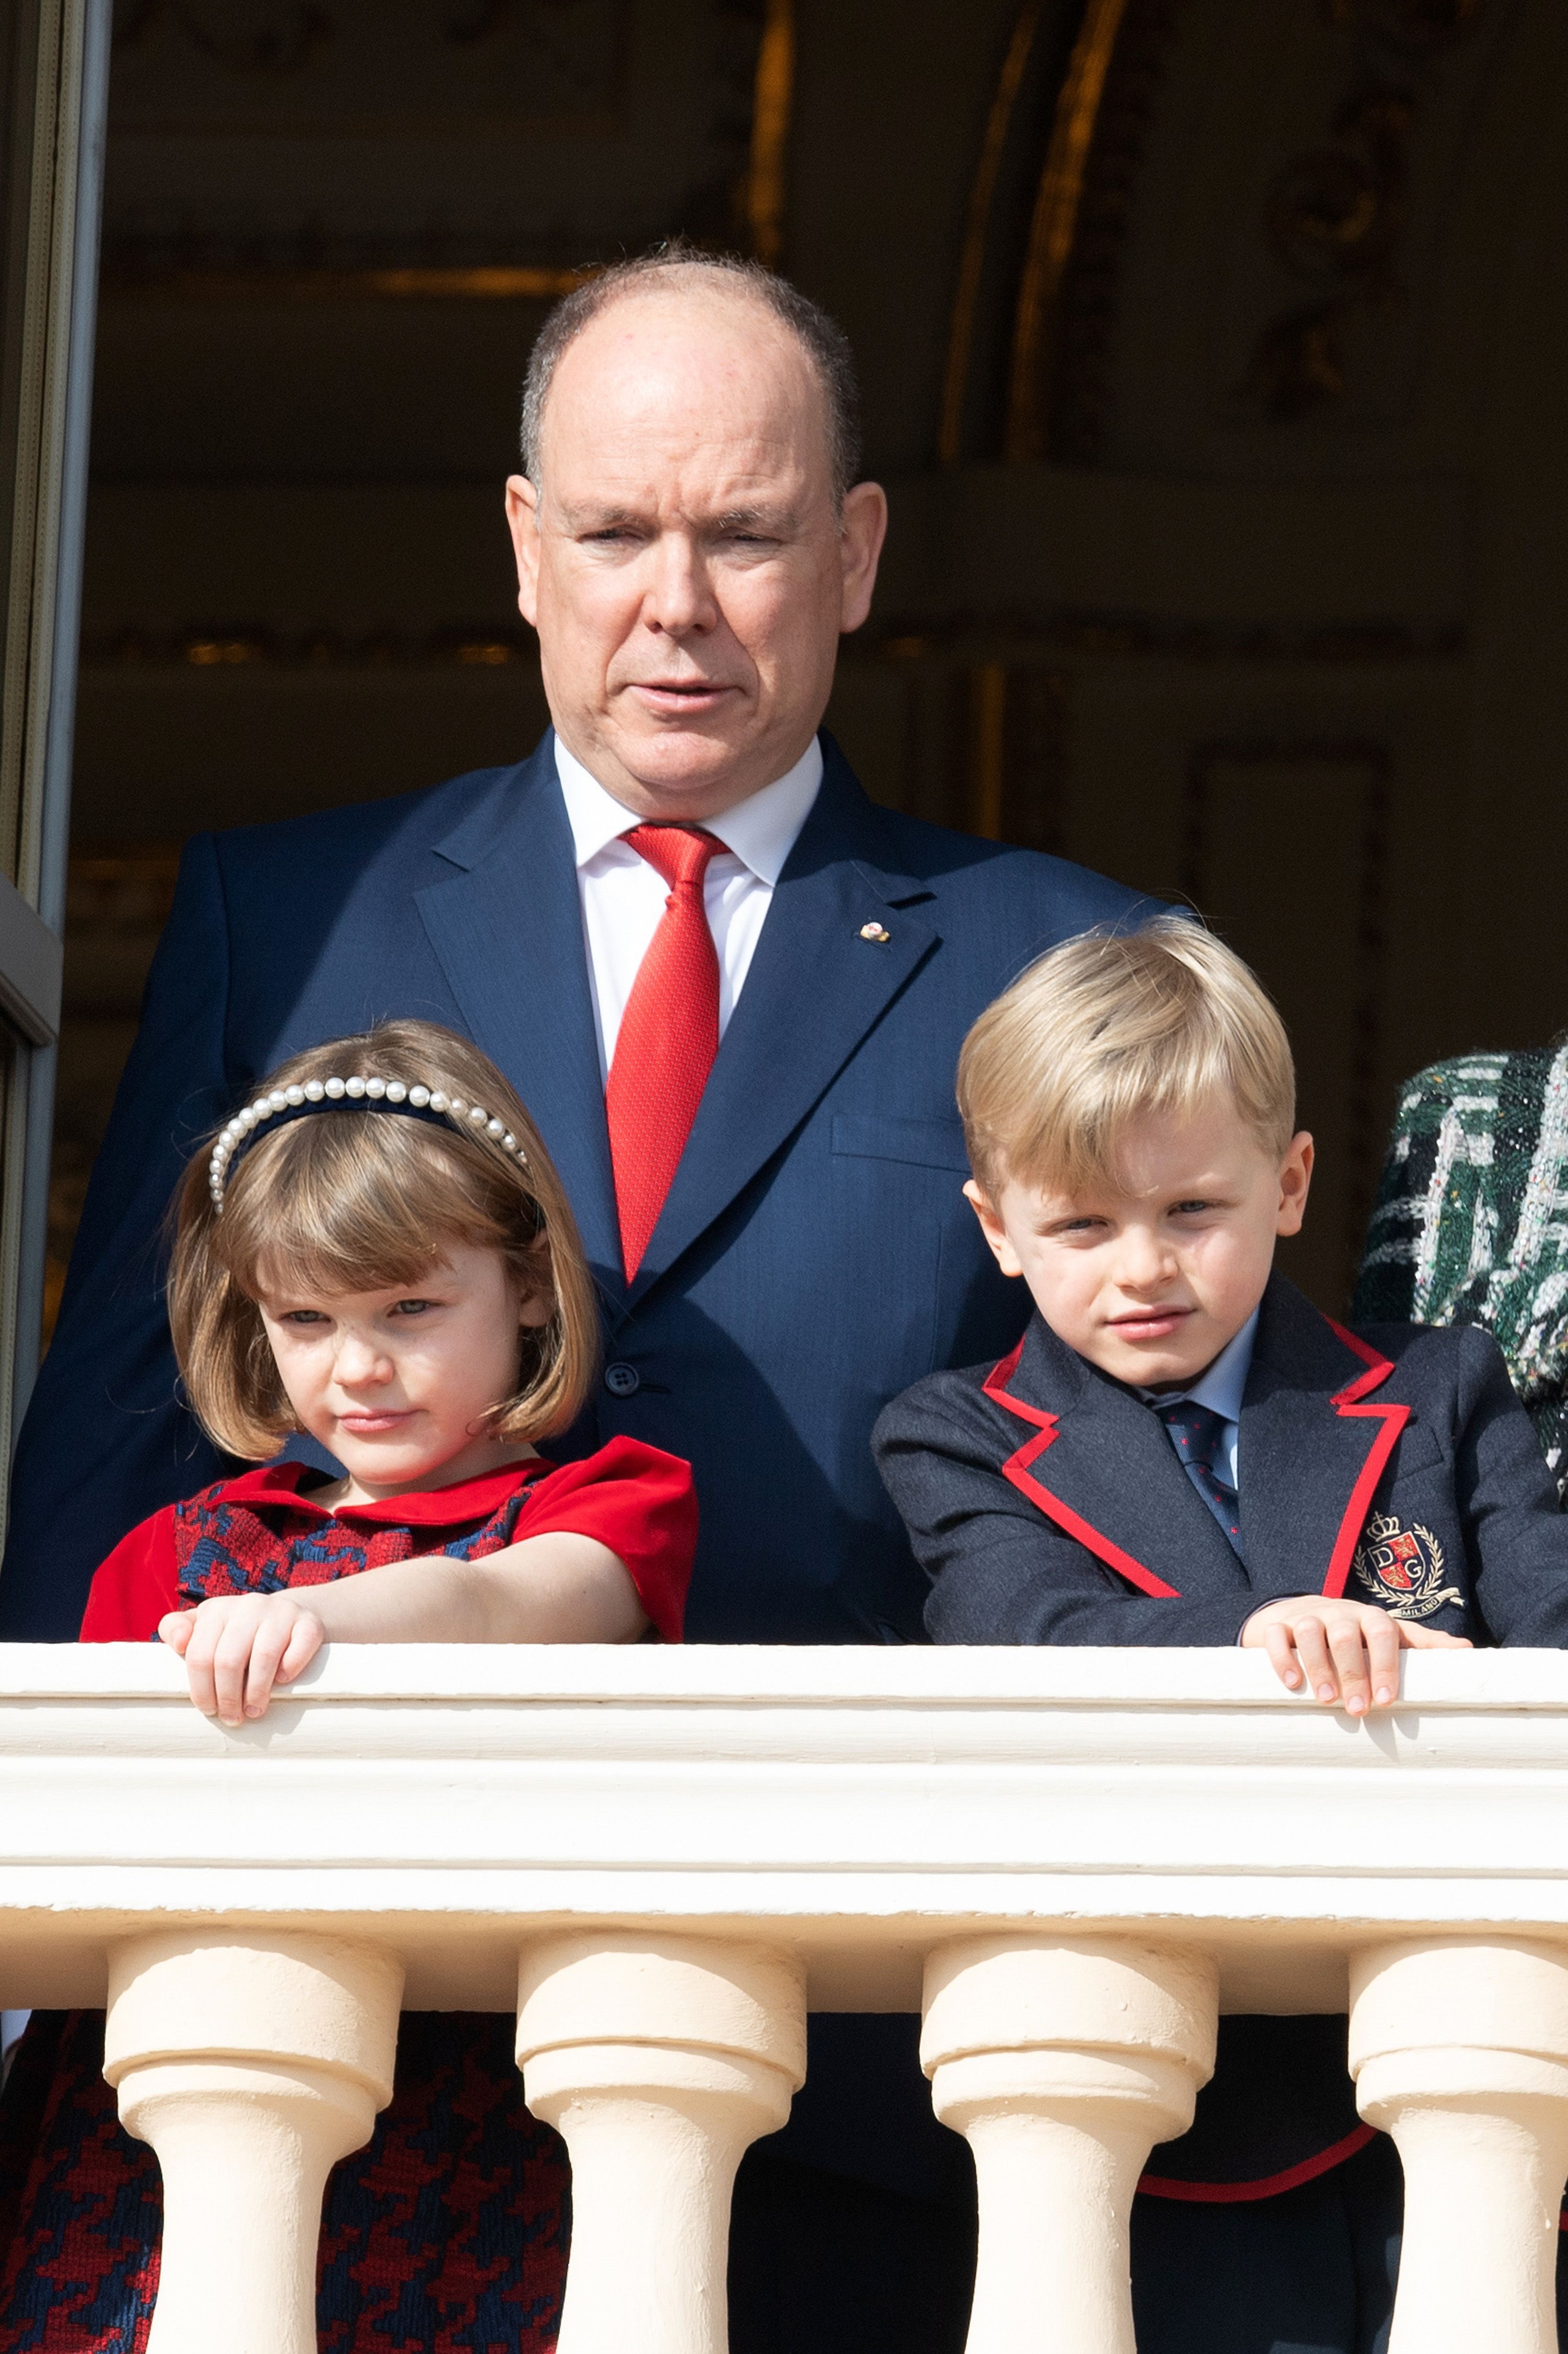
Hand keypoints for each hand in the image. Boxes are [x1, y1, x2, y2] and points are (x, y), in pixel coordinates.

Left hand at [159, 1593, 325, 1724]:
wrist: (291, 1616)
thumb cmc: (237, 1634)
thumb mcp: (205, 1628)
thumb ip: (176, 1629)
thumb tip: (178, 1644)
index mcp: (217, 1610)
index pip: (199, 1655)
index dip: (201, 1691)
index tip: (209, 1709)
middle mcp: (248, 1606)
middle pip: (228, 1660)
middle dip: (228, 1697)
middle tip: (232, 1717)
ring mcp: (281, 1612)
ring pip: (264, 1657)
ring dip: (257, 1692)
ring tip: (254, 1710)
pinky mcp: (309, 1623)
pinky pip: (299, 1648)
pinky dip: (290, 1670)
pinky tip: (282, 1681)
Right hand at [1240, 1594, 1471, 1713]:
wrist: (1297, 1613)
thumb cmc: (1353, 1632)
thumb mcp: (1388, 1635)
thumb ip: (1422, 1644)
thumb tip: (1468, 1651)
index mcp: (1369, 1617)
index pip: (1382, 1632)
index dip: (1386, 1664)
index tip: (1387, 1699)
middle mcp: (1338, 1613)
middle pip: (1346, 1635)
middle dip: (1353, 1672)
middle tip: (1357, 1709)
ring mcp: (1306, 1616)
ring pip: (1310, 1631)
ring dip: (1319, 1666)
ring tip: (1327, 1701)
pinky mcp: (1277, 1624)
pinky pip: (1276, 1635)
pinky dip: (1282, 1657)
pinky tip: (1292, 1683)